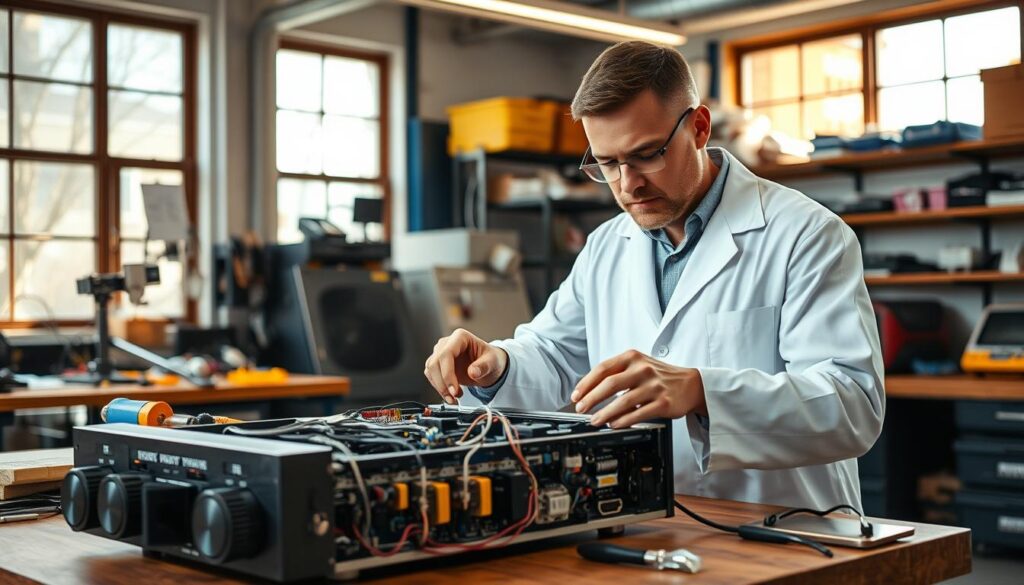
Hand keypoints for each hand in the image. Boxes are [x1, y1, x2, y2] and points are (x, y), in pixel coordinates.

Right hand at [423, 329, 508, 403]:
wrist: (488, 366)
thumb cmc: (490, 359)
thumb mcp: (493, 362)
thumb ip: (484, 366)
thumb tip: (472, 372)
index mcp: (460, 337)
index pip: (446, 354)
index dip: (447, 373)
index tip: (454, 389)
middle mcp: (447, 343)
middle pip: (435, 363)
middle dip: (443, 383)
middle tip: (454, 396)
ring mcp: (440, 353)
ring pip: (430, 370)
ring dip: (440, 387)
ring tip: (454, 398)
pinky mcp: (438, 364)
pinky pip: (431, 376)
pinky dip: (439, 388)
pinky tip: (450, 395)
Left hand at [571, 349, 706, 427]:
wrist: (691, 384)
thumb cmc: (660, 376)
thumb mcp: (639, 365)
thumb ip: (617, 373)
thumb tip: (589, 391)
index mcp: (633, 357)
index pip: (603, 368)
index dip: (586, 383)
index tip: (576, 395)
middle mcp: (643, 369)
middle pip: (610, 384)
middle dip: (591, 399)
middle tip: (581, 409)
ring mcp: (654, 386)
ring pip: (622, 401)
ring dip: (604, 413)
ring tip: (594, 420)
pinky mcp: (663, 403)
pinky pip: (638, 413)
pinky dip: (622, 420)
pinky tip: (613, 424)